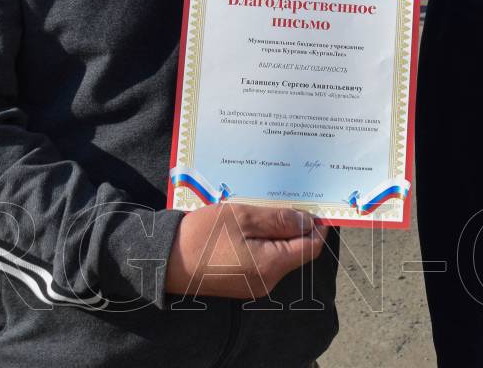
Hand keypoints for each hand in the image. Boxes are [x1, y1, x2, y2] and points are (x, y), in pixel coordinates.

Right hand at [164, 203, 325, 297]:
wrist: (165, 261)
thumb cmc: (203, 236)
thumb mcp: (243, 217)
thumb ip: (279, 220)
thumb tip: (308, 221)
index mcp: (272, 266)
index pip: (311, 247)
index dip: (316, 225)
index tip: (313, 203)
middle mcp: (268, 281)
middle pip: (296, 250)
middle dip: (294, 225)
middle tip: (284, 198)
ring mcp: (254, 285)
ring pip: (279, 253)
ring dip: (276, 231)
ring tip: (263, 207)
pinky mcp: (242, 283)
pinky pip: (263, 259)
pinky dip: (263, 240)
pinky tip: (250, 223)